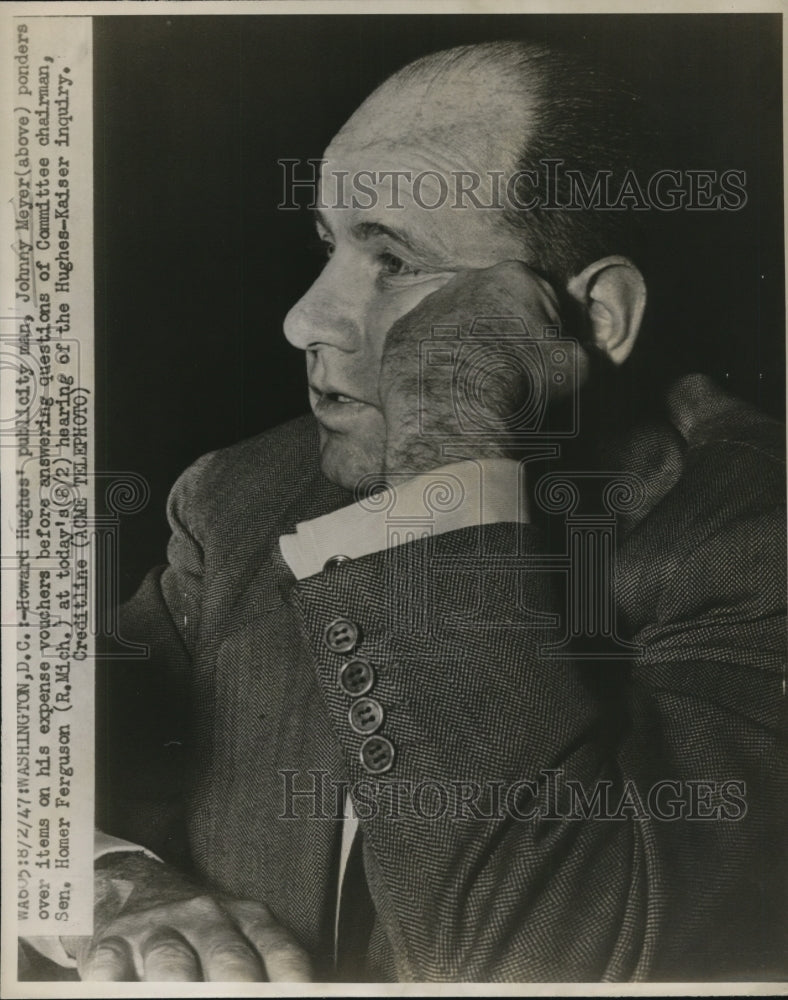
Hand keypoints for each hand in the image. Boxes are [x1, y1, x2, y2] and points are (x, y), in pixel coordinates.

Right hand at [64, 853, 311, 981]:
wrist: (138, 884)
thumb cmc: (204, 930)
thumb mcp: (243, 934)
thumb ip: (268, 963)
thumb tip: (294, 990)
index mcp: (248, 919)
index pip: (279, 951)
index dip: (289, 980)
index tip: (296, 997)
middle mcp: (207, 918)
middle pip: (228, 959)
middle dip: (238, 989)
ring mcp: (158, 929)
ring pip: (172, 961)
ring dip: (180, 986)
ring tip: (186, 999)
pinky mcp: (113, 943)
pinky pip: (113, 967)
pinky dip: (118, 985)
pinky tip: (124, 992)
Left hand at [379, 260, 565, 474]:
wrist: (454, 401)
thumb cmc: (521, 377)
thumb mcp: (574, 368)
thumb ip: (584, 355)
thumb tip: (583, 358)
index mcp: (516, 277)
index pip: (541, 301)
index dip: (548, 334)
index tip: (545, 363)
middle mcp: (468, 280)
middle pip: (495, 308)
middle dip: (504, 336)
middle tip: (511, 375)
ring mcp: (430, 304)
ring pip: (457, 325)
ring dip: (467, 347)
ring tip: (476, 385)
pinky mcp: (401, 332)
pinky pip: (424, 346)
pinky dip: (434, 363)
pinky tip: (445, 388)